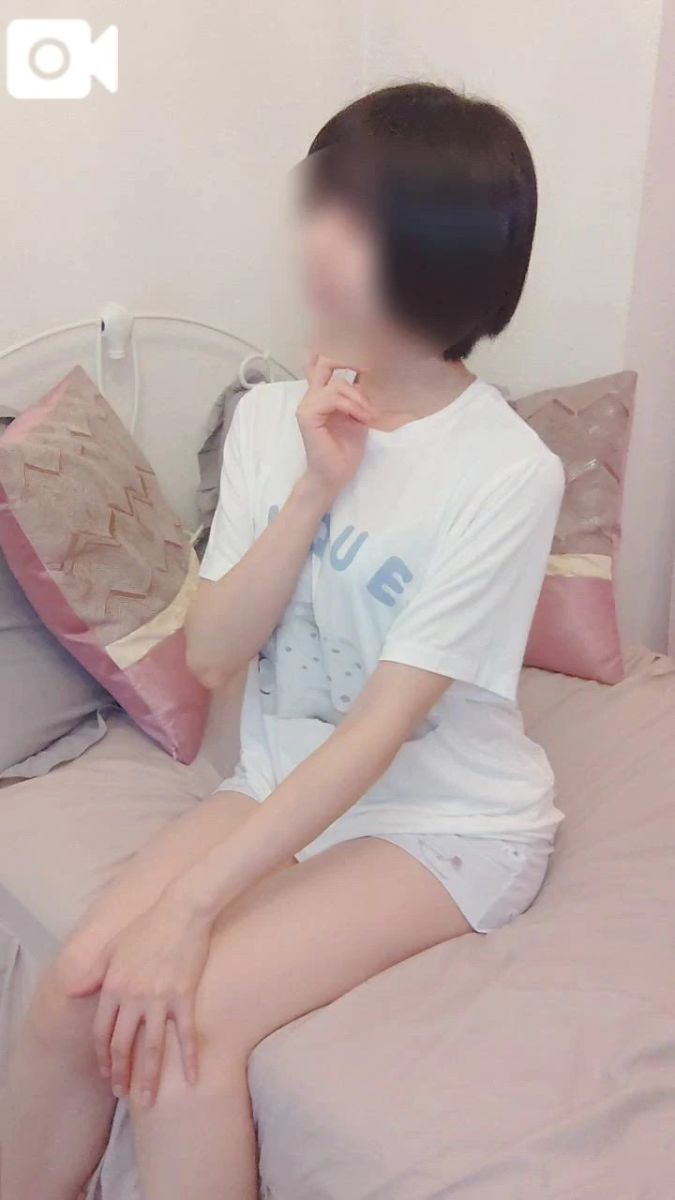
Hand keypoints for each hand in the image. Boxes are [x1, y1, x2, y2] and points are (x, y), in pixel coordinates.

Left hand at [65, 889, 211, 1105]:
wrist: (182, 910)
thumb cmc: (147, 927)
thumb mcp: (112, 947)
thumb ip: (93, 971)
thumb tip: (73, 990)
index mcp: (113, 987)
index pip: (102, 1032)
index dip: (103, 1056)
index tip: (107, 1074)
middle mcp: (132, 997)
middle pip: (123, 1046)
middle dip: (121, 1075)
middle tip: (123, 1094)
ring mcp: (159, 999)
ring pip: (151, 1048)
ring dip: (148, 1077)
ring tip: (148, 1101)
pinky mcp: (184, 996)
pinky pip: (186, 1035)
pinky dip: (190, 1058)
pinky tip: (194, 1078)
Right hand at [297, 354, 376, 495]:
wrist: (335, 476)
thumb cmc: (346, 450)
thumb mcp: (358, 416)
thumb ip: (358, 397)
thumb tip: (371, 376)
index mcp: (322, 395)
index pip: (325, 364)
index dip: (346, 358)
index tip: (369, 367)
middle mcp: (312, 396)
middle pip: (324, 362)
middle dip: (348, 362)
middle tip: (368, 371)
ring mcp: (307, 405)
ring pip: (336, 384)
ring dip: (359, 399)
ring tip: (369, 416)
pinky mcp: (307, 415)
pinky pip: (332, 398)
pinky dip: (351, 406)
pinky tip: (361, 419)